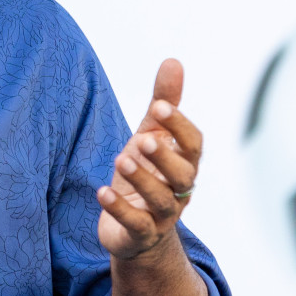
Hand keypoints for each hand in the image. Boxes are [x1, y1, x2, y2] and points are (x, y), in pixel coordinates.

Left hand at [96, 58, 203, 260]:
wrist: (134, 229)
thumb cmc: (147, 174)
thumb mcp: (151, 135)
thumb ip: (163, 102)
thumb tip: (173, 61)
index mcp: (184, 163)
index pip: (194, 145)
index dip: (179, 126)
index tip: (158, 107)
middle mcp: (179, 190)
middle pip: (183, 175)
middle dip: (165, 156)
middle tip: (143, 139)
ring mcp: (162, 215)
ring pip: (161, 200)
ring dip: (142, 180)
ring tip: (120, 160)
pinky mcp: (140, 234)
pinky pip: (135, 224)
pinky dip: (119, 208)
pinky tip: (102, 191)